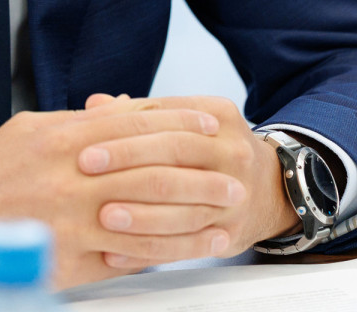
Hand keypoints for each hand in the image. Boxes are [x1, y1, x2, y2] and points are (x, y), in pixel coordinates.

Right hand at [0, 97, 245, 288]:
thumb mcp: (31, 129)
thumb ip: (82, 122)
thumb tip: (126, 107)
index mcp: (62, 139)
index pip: (135, 124)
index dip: (179, 121)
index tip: (211, 122)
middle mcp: (70, 179)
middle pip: (150, 170)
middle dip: (199, 171)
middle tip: (234, 172)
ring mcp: (71, 224)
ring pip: (148, 216)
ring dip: (194, 214)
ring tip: (226, 211)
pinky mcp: (69, 262)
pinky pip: (127, 256)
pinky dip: (165, 252)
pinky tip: (191, 248)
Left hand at [78, 94, 300, 269]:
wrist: (269, 187)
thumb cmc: (212, 150)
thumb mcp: (188, 121)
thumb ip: (141, 114)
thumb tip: (94, 104)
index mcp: (218, 116)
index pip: (166, 117)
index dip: (124, 130)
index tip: (87, 144)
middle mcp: (232, 151)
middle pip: (176, 154)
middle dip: (127, 162)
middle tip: (87, 170)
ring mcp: (236, 194)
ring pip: (184, 204)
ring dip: (140, 213)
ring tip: (103, 216)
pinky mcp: (231, 232)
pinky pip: (186, 245)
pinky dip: (148, 250)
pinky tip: (116, 252)